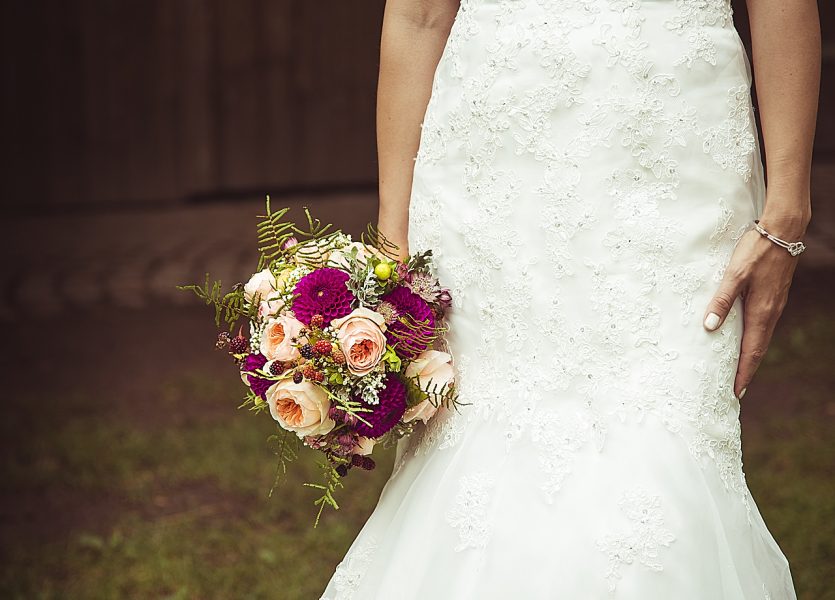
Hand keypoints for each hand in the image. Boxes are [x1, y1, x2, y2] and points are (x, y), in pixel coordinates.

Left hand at [702, 222, 801, 398]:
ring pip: (761, 337)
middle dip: (746, 370)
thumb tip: (708, 327)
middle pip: (757, 349)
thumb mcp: (733, 275)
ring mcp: (774, 304)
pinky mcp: (774, 296)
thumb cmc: (757, 251)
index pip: (751, 351)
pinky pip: (762, 325)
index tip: (736, 392)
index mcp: (761, 312)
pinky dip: (753, 338)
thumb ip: (721, 301)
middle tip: (735, 389)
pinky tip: (745, 338)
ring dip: (749, 355)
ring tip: (738, 369)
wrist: (784, 231)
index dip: (743, 373)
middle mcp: (770, 312)